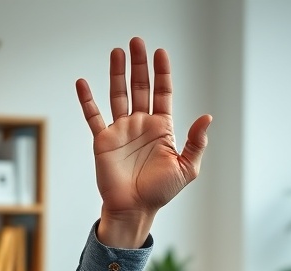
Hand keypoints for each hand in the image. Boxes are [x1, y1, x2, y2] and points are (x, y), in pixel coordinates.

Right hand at [76, 37, 211, 247]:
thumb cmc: (161, 192)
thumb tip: (207, 118)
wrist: (135, 209)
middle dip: (139, 65)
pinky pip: (94, 116)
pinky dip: (87, 100)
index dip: (162, 73)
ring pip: (118, 94)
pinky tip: (83, 82)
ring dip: (117, 73)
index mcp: (162, 129)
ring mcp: (121, 130)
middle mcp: (141, 124)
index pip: (163, 93)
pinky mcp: (103, 140)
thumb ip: (196, 142)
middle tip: (137, 42)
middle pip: (140, 87)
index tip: (161, 53)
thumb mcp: (187, 168)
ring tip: (117, 52)